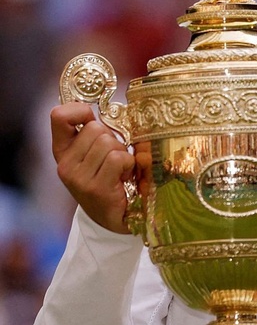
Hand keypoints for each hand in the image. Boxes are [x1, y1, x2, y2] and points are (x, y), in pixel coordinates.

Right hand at [51, 102, 134, 233]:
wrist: (115, 218)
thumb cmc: (111, 179)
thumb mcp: (97, 153)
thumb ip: (96, 133)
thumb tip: (109, 108)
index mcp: (62, 151)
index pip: (59, 116)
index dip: (80, 110)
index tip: (93, 119)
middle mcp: (64, 164)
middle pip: (96, 127)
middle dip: (113, 139)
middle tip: (115, 158)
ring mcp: (78, 177)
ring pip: (108, 142)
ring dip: (123, 153)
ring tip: (120, 169)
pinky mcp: (95, 188)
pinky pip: (117, 158)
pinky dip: (128, 164)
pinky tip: (124, 177)